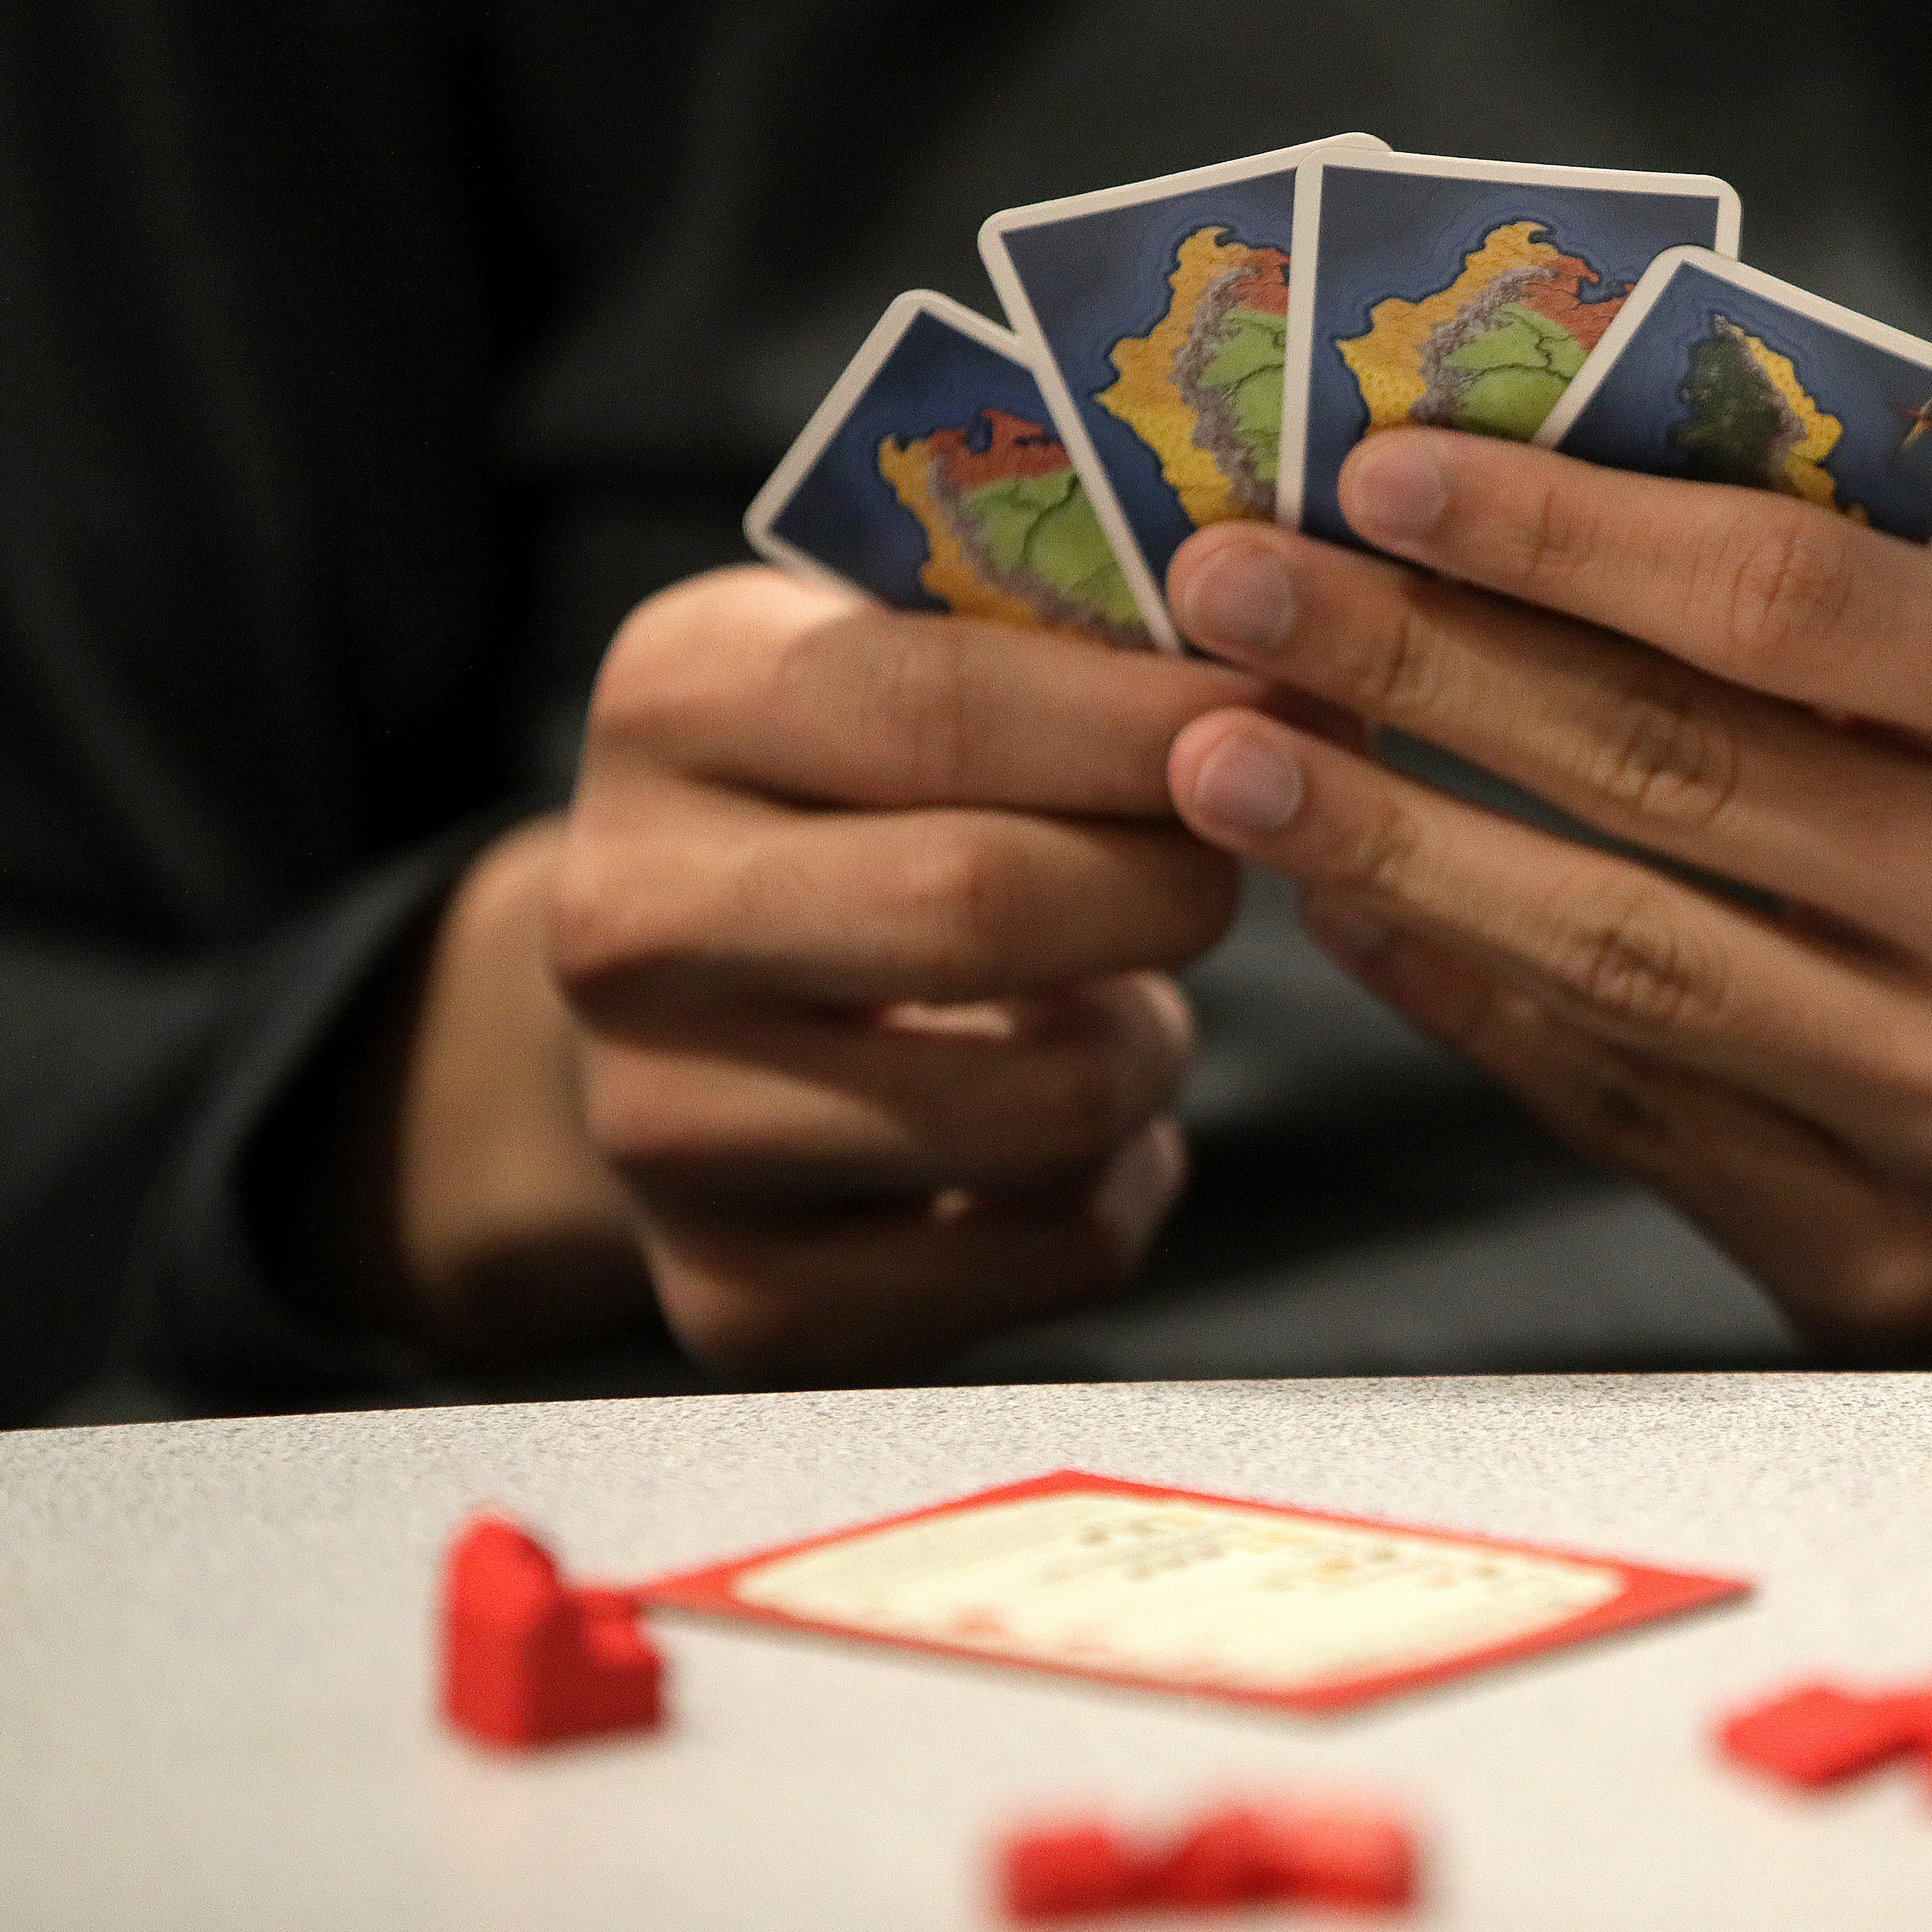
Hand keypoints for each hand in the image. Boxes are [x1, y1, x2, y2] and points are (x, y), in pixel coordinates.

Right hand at [468, 565, 1263, 1382]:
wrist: (679, 997)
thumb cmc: (853, 791)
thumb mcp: (905, 651)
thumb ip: (1064, 634)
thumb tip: (1304, 644)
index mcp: (671, 706)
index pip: (942, 707)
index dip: (1149, 719)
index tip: (1290, 709)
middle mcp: (626, 923)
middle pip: (981, 909)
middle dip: (1168, 885)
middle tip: (1225, 864)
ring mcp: (664, 1128)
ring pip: (1045, 1106)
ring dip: (1150, 1045)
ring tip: (1123, 992)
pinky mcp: (748, 1298)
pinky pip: (1053, 1251)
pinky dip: (1122, 1182)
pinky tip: (1072, 1118)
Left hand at [1156, 430, 1931, 1358]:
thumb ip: (1852, 613)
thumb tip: (1518, 527)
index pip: (1792, 602)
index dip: (1565, 534)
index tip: (1377, 471)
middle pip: (1673, 774)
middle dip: (1417, 669)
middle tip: (1226, 592)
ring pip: (1625, 964)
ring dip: (1398, 847)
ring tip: (1227, 757)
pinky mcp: (1894, 1272)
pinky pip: (1631, 1113)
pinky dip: (1473, 1003)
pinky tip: (1356, 912)